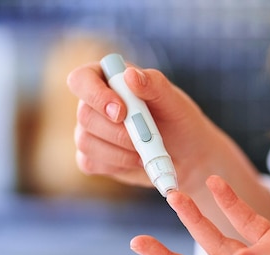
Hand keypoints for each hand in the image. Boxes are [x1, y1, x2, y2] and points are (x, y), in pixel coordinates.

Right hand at [66, 61, 224, 190]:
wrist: (188, 156)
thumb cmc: (180, 122)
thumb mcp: (174, 101)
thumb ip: (154, 85)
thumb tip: (130, 75)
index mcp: (108, 78)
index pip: (81, 79)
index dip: (96, 95)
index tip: (121, 112)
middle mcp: (93, 103)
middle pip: (84, 115)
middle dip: (118, 132)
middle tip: (147, 139)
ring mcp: (89, 131)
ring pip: (86, 142)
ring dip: (121, 151)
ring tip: (147, 150)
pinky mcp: (92, 157)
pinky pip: (90, 163)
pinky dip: (118, 165)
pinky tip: (137, 160)